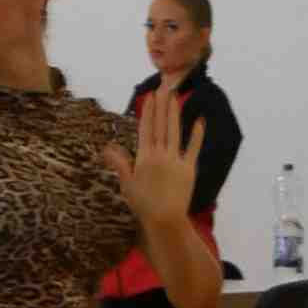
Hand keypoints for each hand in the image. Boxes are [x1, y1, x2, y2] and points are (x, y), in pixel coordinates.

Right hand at [106, 82, 203, 232]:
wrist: (164, 220)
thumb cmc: (143, 204)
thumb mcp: (127, 183)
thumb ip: (120, 162)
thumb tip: (107, 147)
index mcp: (144, 157)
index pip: (146, 128)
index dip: (148, 111)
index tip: (150, 97)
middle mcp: (160, 155)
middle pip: (161, 125)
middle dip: (162, 105)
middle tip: (164, 87)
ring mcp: (176, 161)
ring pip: (175, 132)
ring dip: (175, 113)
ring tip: (176, 97)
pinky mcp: (189, 169)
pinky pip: (193, 148)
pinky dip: (197, 135)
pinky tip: (199, 121)